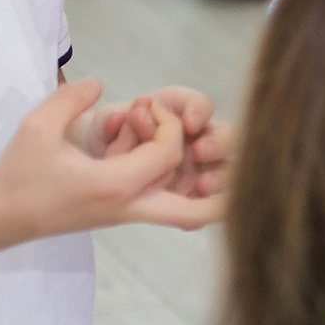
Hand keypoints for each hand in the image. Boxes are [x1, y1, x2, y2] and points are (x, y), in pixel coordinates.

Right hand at [0, 80, 224, 239]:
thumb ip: (70, 98)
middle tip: (183, 135)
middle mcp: (129, 206)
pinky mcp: (119, 216)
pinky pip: (157, 199)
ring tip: (147, 132)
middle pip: (195, 205)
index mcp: (115, 185)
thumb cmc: (18, 175)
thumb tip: (99, 83)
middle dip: (205, 170)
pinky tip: (129, 142)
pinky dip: (159, 173)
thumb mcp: (37, 126)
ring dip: (178, 166)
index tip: (145, 106)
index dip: (167, 123)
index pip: (168, 153)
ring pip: (179, 204)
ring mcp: (126, 216)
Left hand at [99, 87, 235, 198]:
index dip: (199, 112)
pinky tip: (190, 219)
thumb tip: (118, 119)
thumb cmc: (107, 137)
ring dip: (220, 176)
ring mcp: (199, 167)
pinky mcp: (193, 194)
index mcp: (177, 110)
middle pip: (225, 136)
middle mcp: (197, 137)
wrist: (99, 163)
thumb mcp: (101, 127)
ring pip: (225, 169)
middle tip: (199, 152)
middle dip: (218, 143)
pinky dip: (202, 211)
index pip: (199, 105)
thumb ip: (109, 122)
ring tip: (203, 185)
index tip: (188, 123)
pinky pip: (206, 205)